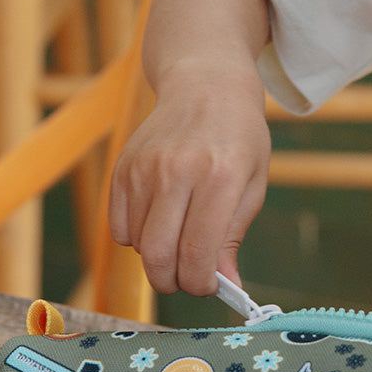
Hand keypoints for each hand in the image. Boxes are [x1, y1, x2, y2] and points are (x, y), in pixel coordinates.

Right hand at [108, 64, 270, 296]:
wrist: (206, 84)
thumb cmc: (238, 138)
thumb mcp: (253, 183)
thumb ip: (233, 236)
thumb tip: (227, 285)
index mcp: (220, 178)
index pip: (197, 253)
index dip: (201, 283)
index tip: (209, 287)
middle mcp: (177, 172)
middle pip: (159, 255)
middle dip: (173, 282)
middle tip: (188, 280)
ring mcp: (144, 169)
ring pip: (138, 245)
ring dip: (157, 258)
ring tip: (179, 241)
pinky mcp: (122, 168)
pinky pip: (119, 227)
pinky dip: (136, 238)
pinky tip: (160, 220)